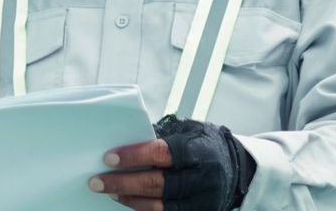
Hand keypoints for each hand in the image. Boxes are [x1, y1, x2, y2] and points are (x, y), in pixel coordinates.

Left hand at [89, 115, 255, 210]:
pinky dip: (144, 210)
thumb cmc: (204, 146)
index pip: (161, 153)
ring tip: (110, 192)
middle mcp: (203, 179)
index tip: (108, 158)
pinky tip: (128, 203)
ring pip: (159, 206)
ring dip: (130, 199)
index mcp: (199, 152)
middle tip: (96, 182)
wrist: (238, 169)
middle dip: (123, 183)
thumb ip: (160, 136)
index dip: (133, 156)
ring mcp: (203, 201)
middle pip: (156, 184)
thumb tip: (123, 138)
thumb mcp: (188, 132)